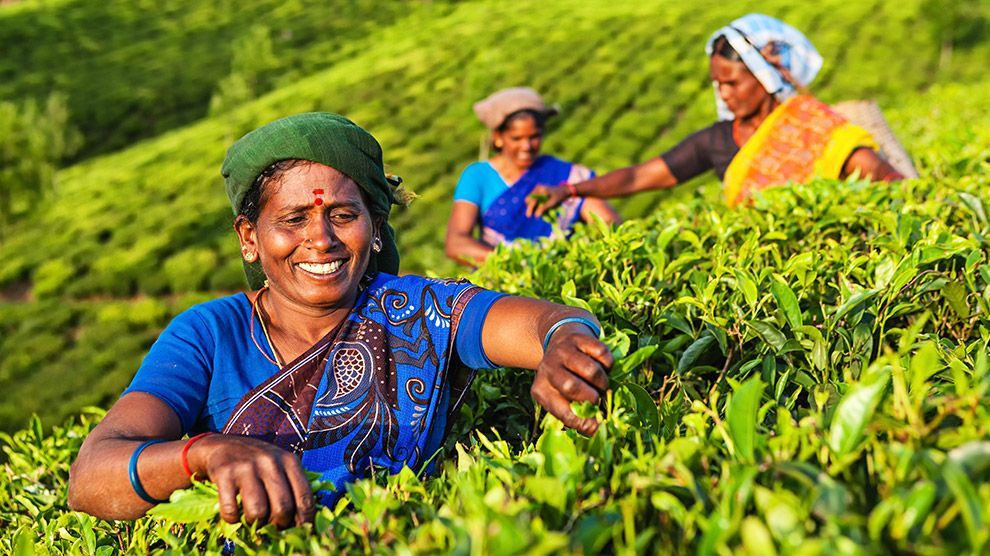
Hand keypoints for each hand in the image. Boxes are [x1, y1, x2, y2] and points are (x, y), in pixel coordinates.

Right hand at [188, 434, 315, 527]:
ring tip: (253, 519)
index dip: (304, 520)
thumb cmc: (257, 462)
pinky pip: (231, 510)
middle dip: (279, 525)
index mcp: (289, 461)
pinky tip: (234, 513)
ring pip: (258, 512)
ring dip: (255, 523)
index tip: (300, 530)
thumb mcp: (280, 466)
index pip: (304, 497)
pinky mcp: (225, 474)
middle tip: (272, 526)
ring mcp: (247, 467)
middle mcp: (270, 462)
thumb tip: (303, 523)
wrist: (223, 446)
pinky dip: (232, 518)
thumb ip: (292, 488)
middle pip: (282, 508)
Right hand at [525, 185, 569, 217]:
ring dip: (534, 208)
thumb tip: (536, 215)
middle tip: (532, 215)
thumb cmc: (559, 196)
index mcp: (539, 189)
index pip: (530, 199)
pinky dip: (537, 207)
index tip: (529, 216)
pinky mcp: (539, 195)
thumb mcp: (552, 202)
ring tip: (540, 213)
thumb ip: (544, 208)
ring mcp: (537, 192)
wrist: (565, 191)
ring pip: (531, 202)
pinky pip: (535, 202)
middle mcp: (536, 189)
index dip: (530, 208)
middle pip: (529, 201)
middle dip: (531, 208)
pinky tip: (541, 210)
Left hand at [531, 327, 613, 434]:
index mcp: (540, 390)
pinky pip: (602, 354)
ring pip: (591, 370)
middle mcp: (547, 369)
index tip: (598, 426)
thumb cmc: (566, 378)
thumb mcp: (563, 397)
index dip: (584, 422)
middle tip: (599, 399)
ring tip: (601, 384)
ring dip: (603, 382)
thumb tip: (599, 430)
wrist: (561, 341)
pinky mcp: (578, 338)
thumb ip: (578, 416)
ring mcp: (562, 351)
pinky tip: (602, 367)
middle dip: (592, 397)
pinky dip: (608, 364)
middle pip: (571, 387)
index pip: (563, 412)